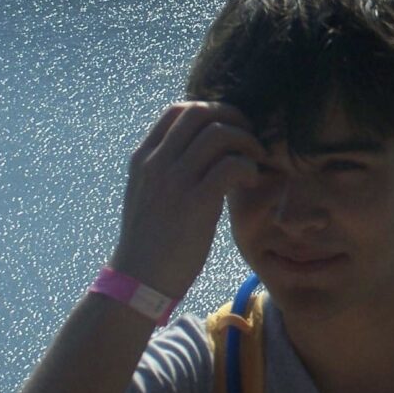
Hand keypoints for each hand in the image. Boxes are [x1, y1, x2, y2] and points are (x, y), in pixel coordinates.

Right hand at [111, 102, 266, 298]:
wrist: (137, 282)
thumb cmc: (152, 240)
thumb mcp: (150, 193)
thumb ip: (170, 167)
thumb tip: (207, 148)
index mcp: (144, 158)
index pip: (179, 110)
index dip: (212, 110)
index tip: (230, 128)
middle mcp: (156, 163)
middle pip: (201, 112)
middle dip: (233, 118)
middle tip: (250, 139)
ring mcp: (173, 182)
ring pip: (219, 134)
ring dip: (246, 142)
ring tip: (255, 162)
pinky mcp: (195, 204)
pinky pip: (231, 166)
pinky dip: (249, 168)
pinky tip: (251, 183)